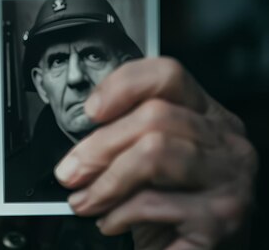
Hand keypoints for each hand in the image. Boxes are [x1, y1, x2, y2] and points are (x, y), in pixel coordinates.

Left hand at [54, 57, 257, 249]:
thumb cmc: (172, 209)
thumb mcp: (152, 166)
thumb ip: (128, 141)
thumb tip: (80, 144)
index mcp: (207, 116)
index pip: (168, 75)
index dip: (123, 85)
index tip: (90, 110)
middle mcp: (226, 141)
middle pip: (154, 116)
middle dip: (98, 147)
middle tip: (70, 172)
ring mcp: (228, 178)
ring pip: (154, 152)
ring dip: (105, 182)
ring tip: (85, 201)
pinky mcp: (220, 218)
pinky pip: (154, 203)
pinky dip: (119, 214)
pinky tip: (110, 222)